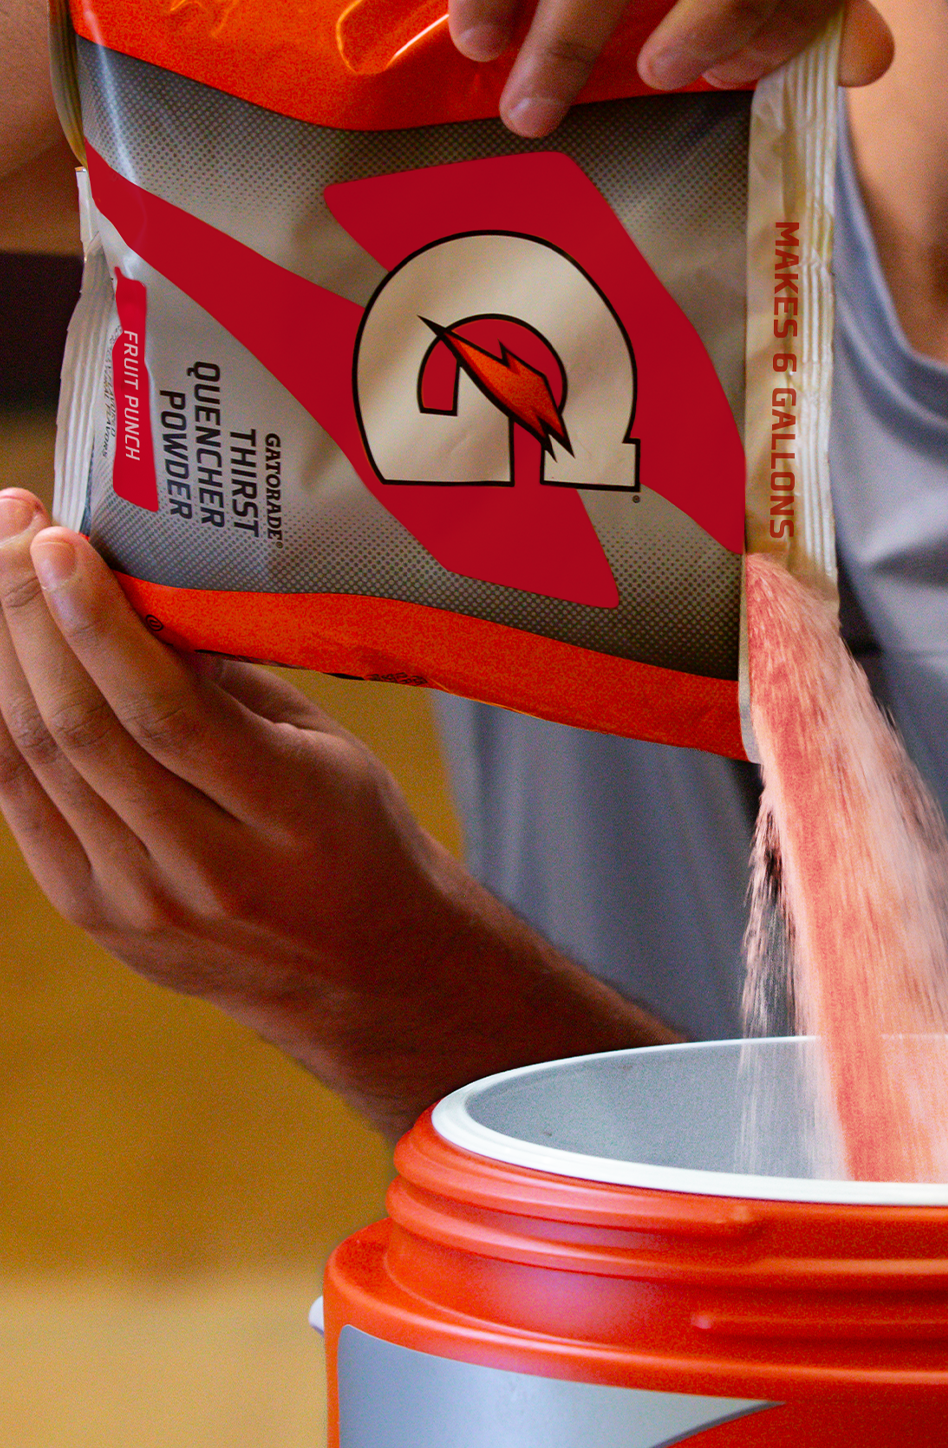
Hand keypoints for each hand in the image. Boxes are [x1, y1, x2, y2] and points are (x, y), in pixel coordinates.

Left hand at [0, 490, 670, 1136]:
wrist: (358, 971)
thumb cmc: (354, 834)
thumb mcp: (325, 749)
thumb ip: (233, 683)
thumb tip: (138, 594)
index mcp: (287, 816)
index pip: (168, 713)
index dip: (100, 624)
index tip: (61, 540)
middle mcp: (204, 871)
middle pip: (86, 731)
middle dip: (32, 617)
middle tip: (13, 530)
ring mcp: (137, 904)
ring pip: (38, 763)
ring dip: (2, 658)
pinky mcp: (93, 918)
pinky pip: (21, 805)